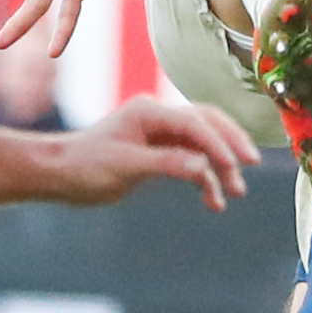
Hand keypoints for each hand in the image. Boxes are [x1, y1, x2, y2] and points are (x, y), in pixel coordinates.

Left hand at [44, 94, 258, 210]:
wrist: (59, 174)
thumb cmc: (85, 167)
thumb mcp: (125, 167)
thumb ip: (166, 164)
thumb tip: (204, 168)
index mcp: (150, 112)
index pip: (195, 123)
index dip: (219, 143)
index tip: (237, 165)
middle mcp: (158, 116)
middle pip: (207, 123)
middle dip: (231, 144)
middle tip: (253, 163)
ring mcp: (160, 133)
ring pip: (202, 143)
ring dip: (220, 166)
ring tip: (235, 192)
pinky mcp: (158, 150)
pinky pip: (190, 160)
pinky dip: (203, 178)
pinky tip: (212, 200)